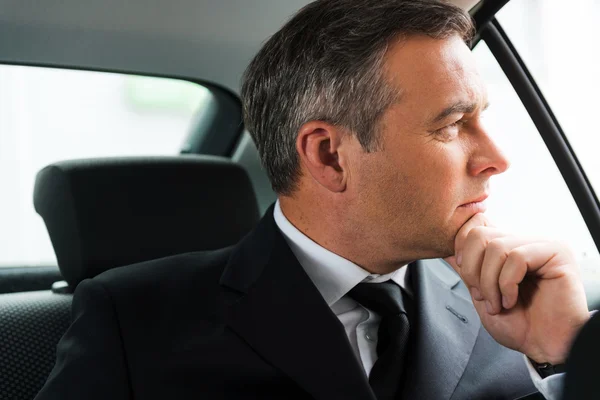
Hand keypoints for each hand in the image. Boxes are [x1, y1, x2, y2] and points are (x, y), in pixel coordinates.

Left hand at [444, 213, 588, 363]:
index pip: (476, 225)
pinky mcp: (557, 253)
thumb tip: (446, 249)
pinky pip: (517, 258)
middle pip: (480, 234)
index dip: (461, 249)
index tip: (465, 274)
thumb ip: (466, 270)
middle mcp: (524, 241)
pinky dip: (507, 284)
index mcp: (507, 247)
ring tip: (498, 303)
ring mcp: (541, 245)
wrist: (545, 347)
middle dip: (472, 270)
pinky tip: (512, 300)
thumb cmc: (519, 325)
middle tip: (481, 295)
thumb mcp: (480, 294)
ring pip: (496, 247)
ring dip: (489, 282)